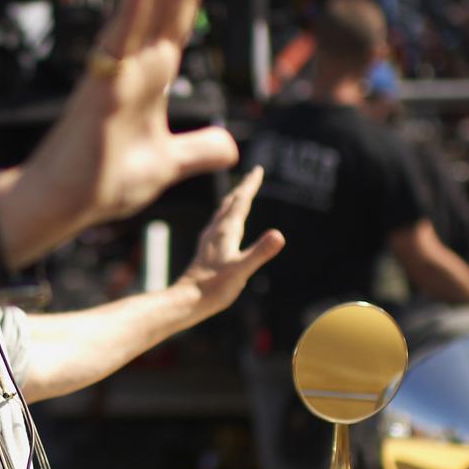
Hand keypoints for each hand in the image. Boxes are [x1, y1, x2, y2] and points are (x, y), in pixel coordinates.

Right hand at [0, 0, 239, 259]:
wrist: (63, 205)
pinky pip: (116, 42)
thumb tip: (230, 145)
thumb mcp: (168, 164)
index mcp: (153, 70)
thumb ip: (198, 149)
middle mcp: (136, 59)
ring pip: (143, 6)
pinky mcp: (99, 87)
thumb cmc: (103, 180)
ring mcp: (116, 68)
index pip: (185, 11)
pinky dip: (129, 11)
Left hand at [175, 166, 284, 323]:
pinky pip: (218, 225)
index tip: (257, 169)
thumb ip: (260, 252)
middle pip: (231, 203)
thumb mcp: (242, 270)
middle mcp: (216, 231)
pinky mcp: (206, 250)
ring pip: (223, 213)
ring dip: (233, 201)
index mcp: (226, 231)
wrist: (188, 299)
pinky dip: (225, 216)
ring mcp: (210, 240)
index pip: (241, 201)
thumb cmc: (215, 287)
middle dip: (243, 188)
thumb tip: (280, 235)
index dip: (250, 185)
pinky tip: (223, 225)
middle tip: (253, 175)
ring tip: (239, 194)